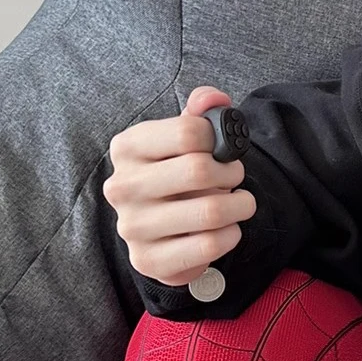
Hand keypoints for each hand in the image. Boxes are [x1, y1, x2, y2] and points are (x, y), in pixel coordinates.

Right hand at [103, 86, 256, 286]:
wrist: (163, 231)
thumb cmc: (177, 175)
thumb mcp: (185, 138)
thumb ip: (202, 112)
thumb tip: (214, 99)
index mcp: (128, 147)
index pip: (189, 132)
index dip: (219, 140)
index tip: (222, 150)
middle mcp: (122, 186)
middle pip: (200, 170)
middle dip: (232, 173)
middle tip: (233, 178)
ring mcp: (132, 227)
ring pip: (211, 211)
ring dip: (239, 206)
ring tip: (236, 204)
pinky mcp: (148, 260)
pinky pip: (209, 245)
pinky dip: (231, 235)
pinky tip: (225, 230)